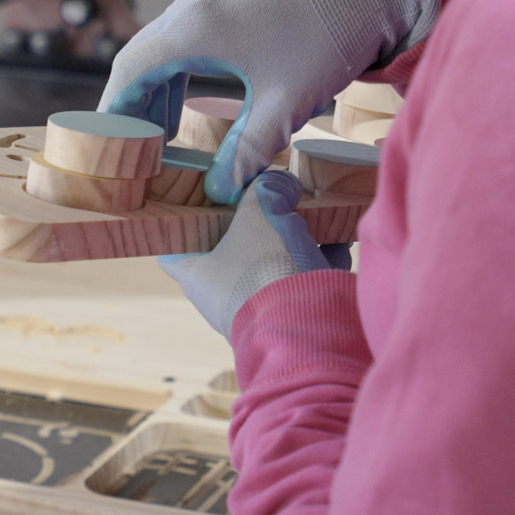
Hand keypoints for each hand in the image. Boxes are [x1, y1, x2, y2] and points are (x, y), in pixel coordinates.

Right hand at [99, 0, 437, 203]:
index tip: (102, 145)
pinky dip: (176, 72)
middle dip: (130, 106)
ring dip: (154, 90)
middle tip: (126, 150)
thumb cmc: (329, 41)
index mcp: (195, 27)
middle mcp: (191, 5)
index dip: (111, 111)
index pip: (129, 70)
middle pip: (138, 58)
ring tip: (157, 137)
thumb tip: (220, 192)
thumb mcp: (285, 104)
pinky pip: (183, 37)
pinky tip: (188, 104)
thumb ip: (247, 150)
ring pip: (160, 47)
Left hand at [159, 171, 350, 336]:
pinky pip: (305, 276)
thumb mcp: (261, 212)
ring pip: (274, 258)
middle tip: (270, 193)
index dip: (185, 218)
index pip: (175, 244)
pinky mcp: (295, 313)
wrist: (311, 330)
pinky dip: (320, 255)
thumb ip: (267, 189)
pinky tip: (339, 235)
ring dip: (294, 234)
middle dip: (255, 218)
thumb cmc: (266, 268)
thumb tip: (281, 184)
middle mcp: (222, 293)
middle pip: (233, 244)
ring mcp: (260, 305)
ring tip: (311, 208)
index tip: (202, 197)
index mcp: (196, 272)